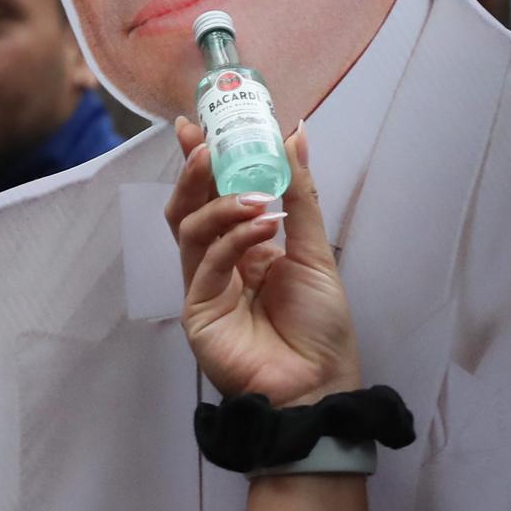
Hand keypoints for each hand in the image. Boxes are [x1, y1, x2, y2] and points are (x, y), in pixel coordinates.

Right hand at [166, 120, 361, 406]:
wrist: (320, 387)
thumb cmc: (321, 328)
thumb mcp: (315, 252)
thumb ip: (300, 195)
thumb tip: (296, 135)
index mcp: (244, 247)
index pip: (213, 194)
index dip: (203, 159)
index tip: (199, 123)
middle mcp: (218, 263)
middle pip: (189, 207)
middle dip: (193, 171)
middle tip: (205, 143)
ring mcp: (204, 287)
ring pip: (190, 229)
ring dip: (218, 203)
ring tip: (254, 194)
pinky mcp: (198, 310)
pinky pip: (207, 263)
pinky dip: (233, 239)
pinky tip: (263, 226)